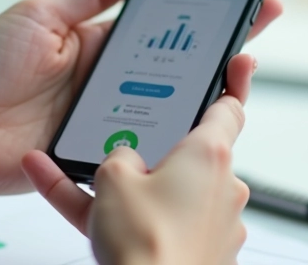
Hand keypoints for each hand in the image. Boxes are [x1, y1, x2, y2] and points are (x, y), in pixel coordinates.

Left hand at [0, 0, 280, 196]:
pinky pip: (140, 147)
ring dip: (202, 93)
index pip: (161, 26)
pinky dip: (169, 139)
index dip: (201, 13)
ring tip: (240, 72)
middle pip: (175, 66)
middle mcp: (108, 80)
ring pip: (166, 109)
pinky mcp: (96, 154)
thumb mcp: (36, 15)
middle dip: (220, 47)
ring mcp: (105, 118)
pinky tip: (199, 124)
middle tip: (260, 28)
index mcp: (95, 43)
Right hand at [21, 55, 256, 264]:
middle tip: (116, 150)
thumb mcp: (113, 178)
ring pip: (165, 195)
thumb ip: (118, 154)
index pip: (228, 107)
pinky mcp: (199, 255)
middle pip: (188, 155)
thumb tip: (124, 160)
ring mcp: (214, 225)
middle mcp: (222, 187)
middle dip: (152, 154)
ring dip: (129, 191)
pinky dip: (126, 221)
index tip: (239, 62)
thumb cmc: (144, 243)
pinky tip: (73, 205)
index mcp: (209, 155)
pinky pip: (156, 226)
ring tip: (68, 180)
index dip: (230, 81)